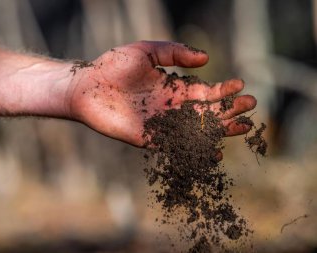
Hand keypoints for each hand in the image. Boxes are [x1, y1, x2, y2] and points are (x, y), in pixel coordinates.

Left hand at [69, 41, 255, 146]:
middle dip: (228, 110)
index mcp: (172, 88)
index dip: (224, 90)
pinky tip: (212, 152)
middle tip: (249, 107)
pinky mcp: (148, 138)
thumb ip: (174, 53)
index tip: (241, 86)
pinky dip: (194, 151)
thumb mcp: (145, 51)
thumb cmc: (111, 66)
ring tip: (241, 128)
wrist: (85, 87)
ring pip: (196, 131)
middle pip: (206, 113)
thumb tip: (205, 58)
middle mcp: (170, 108)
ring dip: (218, 131)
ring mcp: (161, 124)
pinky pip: (175, 147)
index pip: (204, 91)